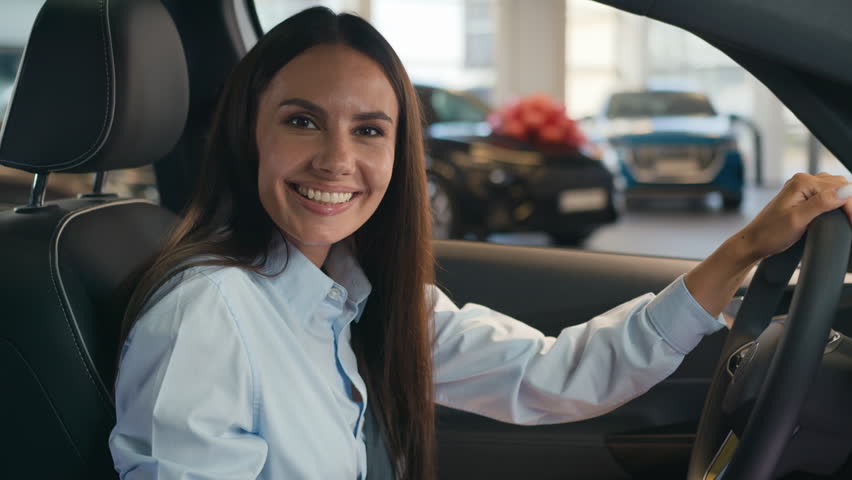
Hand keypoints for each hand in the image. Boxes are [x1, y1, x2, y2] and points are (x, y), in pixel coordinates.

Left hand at [735, 172, 851, 262]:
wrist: (754, 242)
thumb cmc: (770, 233)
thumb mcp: (798, 220)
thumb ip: (821, 203)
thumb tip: (846, 190)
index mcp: (803, 182)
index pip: (840, 187)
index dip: (851, 206)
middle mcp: (803, 180)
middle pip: (840, 184)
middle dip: (850, 202)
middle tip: (851, 223)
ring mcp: (802, 187)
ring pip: (835, 188)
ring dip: (845, 201)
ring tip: (848, 219)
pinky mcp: (802, 197)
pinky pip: (827, 193)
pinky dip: (837, 201)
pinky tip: (839, 212)